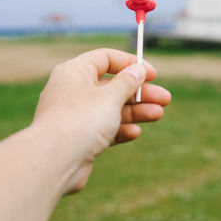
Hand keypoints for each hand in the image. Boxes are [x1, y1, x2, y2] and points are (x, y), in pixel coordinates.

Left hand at [32, 48, 170, 193]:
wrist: (55, 161)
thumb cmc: (80, 121)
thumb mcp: (110, 96)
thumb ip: (127, 82)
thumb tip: (138, 70)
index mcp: (74, 72)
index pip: (105, 59)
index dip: (130, 64)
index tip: (152, 74)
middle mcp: (72, 91)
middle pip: (111, 86)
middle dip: (140, 92)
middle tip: (165, 99)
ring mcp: (74, 116)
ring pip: (110, 109)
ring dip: (135, 111)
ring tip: (158, 114)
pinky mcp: (78, 139)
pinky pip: (103, 129)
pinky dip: (120, 129)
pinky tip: (135, 132)